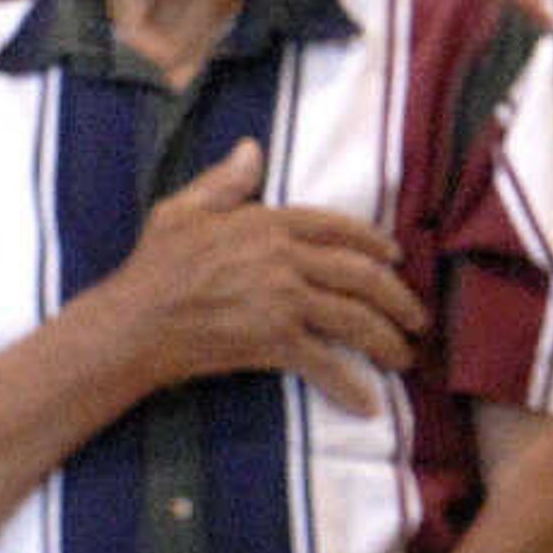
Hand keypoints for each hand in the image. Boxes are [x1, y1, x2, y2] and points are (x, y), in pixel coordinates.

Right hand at [107, 141, 425, 416]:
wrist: (134, 322)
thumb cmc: (154, 266)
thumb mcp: (183, 210)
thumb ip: (224, 181)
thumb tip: (252, 149)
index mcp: (269, 224)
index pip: (339, 228)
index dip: (374, 242)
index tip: (396, 258)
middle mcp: (285, 259)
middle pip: (362, 276)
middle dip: (399, 299)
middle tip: (418, 319)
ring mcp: (283, 300)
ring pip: (355, 319)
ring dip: (388, 341)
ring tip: (404, 358)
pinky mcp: (275, 341)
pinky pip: (326, 364)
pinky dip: (351, 386)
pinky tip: (369, 403)